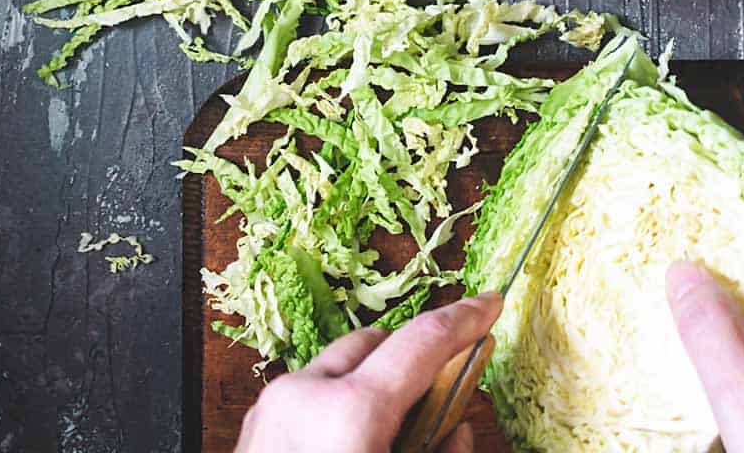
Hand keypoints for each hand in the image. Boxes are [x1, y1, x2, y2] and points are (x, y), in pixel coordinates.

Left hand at [234, 292, 503, 452]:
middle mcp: (305, 395)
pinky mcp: (253, 430)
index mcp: (348, 411)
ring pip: (339, 367)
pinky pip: (309, 395)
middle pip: (377, 343)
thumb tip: (456, 431)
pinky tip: (351, 451)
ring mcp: (272, 409)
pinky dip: (338, 406)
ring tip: (394, 437)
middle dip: (413, 359)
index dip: (465, 319)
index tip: (490, 304)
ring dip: (373, 385)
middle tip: (444, 400)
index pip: (422, 341)